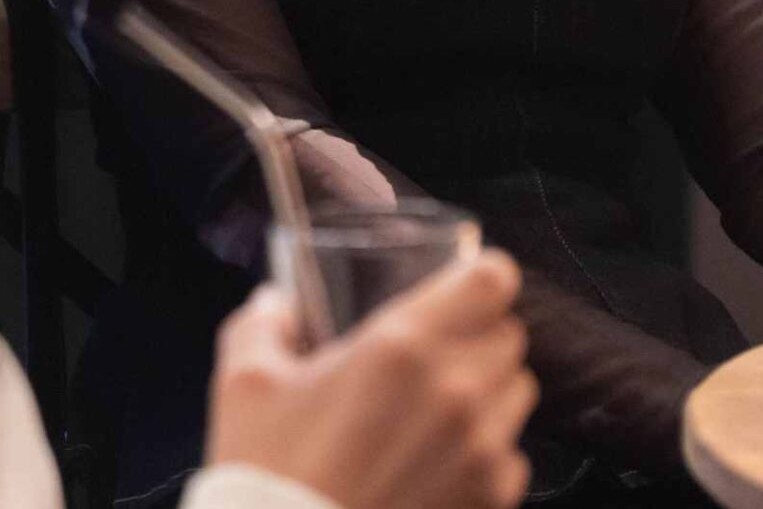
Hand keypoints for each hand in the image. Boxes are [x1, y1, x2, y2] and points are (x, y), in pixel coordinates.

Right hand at [207, 252, 535, 508]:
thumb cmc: (270, 472)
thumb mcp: (244, 383)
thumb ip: (263, 323)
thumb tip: (276, 302)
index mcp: (402, 346)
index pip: (491, 280)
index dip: (480, 275)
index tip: (460, 284)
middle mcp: (457, 392)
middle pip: (510, 336)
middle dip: (478, 334)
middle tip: (435, 351)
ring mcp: (483, 451)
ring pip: (518, 392)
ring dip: (489, 390)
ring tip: (440, 407)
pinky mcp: (493, 501)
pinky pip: (512, 455)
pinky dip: (487, 451)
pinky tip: (439, 461)